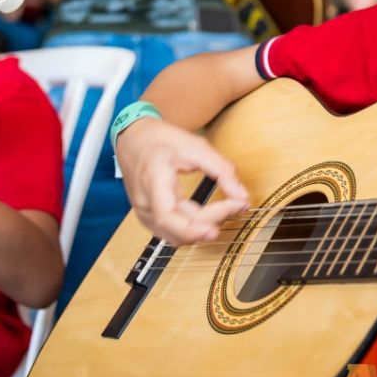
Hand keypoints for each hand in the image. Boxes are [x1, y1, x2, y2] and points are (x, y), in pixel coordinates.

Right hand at [117, 117, 250, 244]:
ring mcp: (145, 213)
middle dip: (211, 224)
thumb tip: (242, 196)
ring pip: (177, 237)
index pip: (171, 217)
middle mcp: (145, 204)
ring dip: (204, 228)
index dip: (205, 220)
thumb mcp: (195, 146)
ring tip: (227, 209)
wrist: (133, 138)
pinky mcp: (151, 217)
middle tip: (237, 207)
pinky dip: (195, 226)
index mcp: (152, 182)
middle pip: (178, 232)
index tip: (235, 205)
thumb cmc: (160, 140)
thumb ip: (221, 170)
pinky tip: (212, 213)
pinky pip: (174, 231)